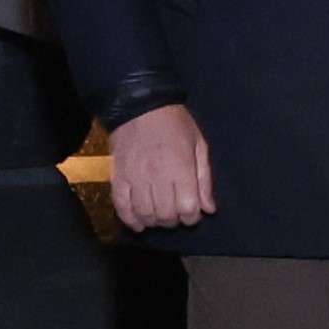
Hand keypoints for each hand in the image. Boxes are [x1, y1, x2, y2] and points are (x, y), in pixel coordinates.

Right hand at [103, 99, 212, 231]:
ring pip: (145, 214)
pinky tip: (139, 224)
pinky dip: (130, 219)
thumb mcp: (198, 144)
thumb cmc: (174, 123)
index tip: (192, 212)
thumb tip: (209, 209)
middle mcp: (158, 176)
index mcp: (181, 167)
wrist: (140, 105)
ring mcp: (135, 178)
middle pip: (166, 215)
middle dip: (174, 220)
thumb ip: (204, 178)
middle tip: (176, 212)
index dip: (192, 217)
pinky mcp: (119, 177)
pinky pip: (122, 206)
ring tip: (159, 216)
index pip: (188, 208)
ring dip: (155, 221)